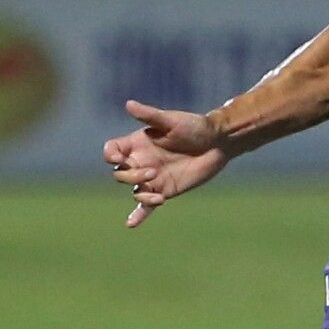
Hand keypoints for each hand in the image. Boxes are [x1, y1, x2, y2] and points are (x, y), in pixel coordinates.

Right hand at [102, 100, 228, 227]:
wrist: (218, 142)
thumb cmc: (195, 126)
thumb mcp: (172, 120)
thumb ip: (150, 115)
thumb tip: (128, 104)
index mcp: (137, 143)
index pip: (112, 151)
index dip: (110, 156)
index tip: (119, 158)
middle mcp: (140, 161)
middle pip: (120, 174)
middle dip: (131, 175)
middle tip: (152, 172)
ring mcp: (151, 178)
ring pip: (133, 190)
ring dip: (140, 194)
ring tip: (158, 195)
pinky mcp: (165, 190)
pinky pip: (147, 205)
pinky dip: (139, 214)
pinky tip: (131, 224)